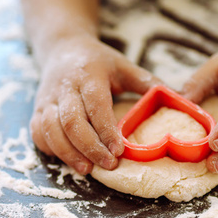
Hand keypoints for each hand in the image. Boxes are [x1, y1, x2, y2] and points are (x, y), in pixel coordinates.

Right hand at [31, 35, 158, 174]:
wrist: (62, 47)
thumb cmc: (98, 62)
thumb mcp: (124, 66)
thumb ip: (147, 83)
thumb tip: (180, 99)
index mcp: (88, 74)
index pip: (95, 105)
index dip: (105, 130)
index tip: (119, 150)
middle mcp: (64, 86)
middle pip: (71, 121)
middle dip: (88, 147)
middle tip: (107, 165)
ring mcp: (47, 98)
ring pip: (51, 129)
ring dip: (68, 153)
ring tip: (87, 170)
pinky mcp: (37, 109)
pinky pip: (38, 132)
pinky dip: (50, 149)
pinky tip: (68, 160)